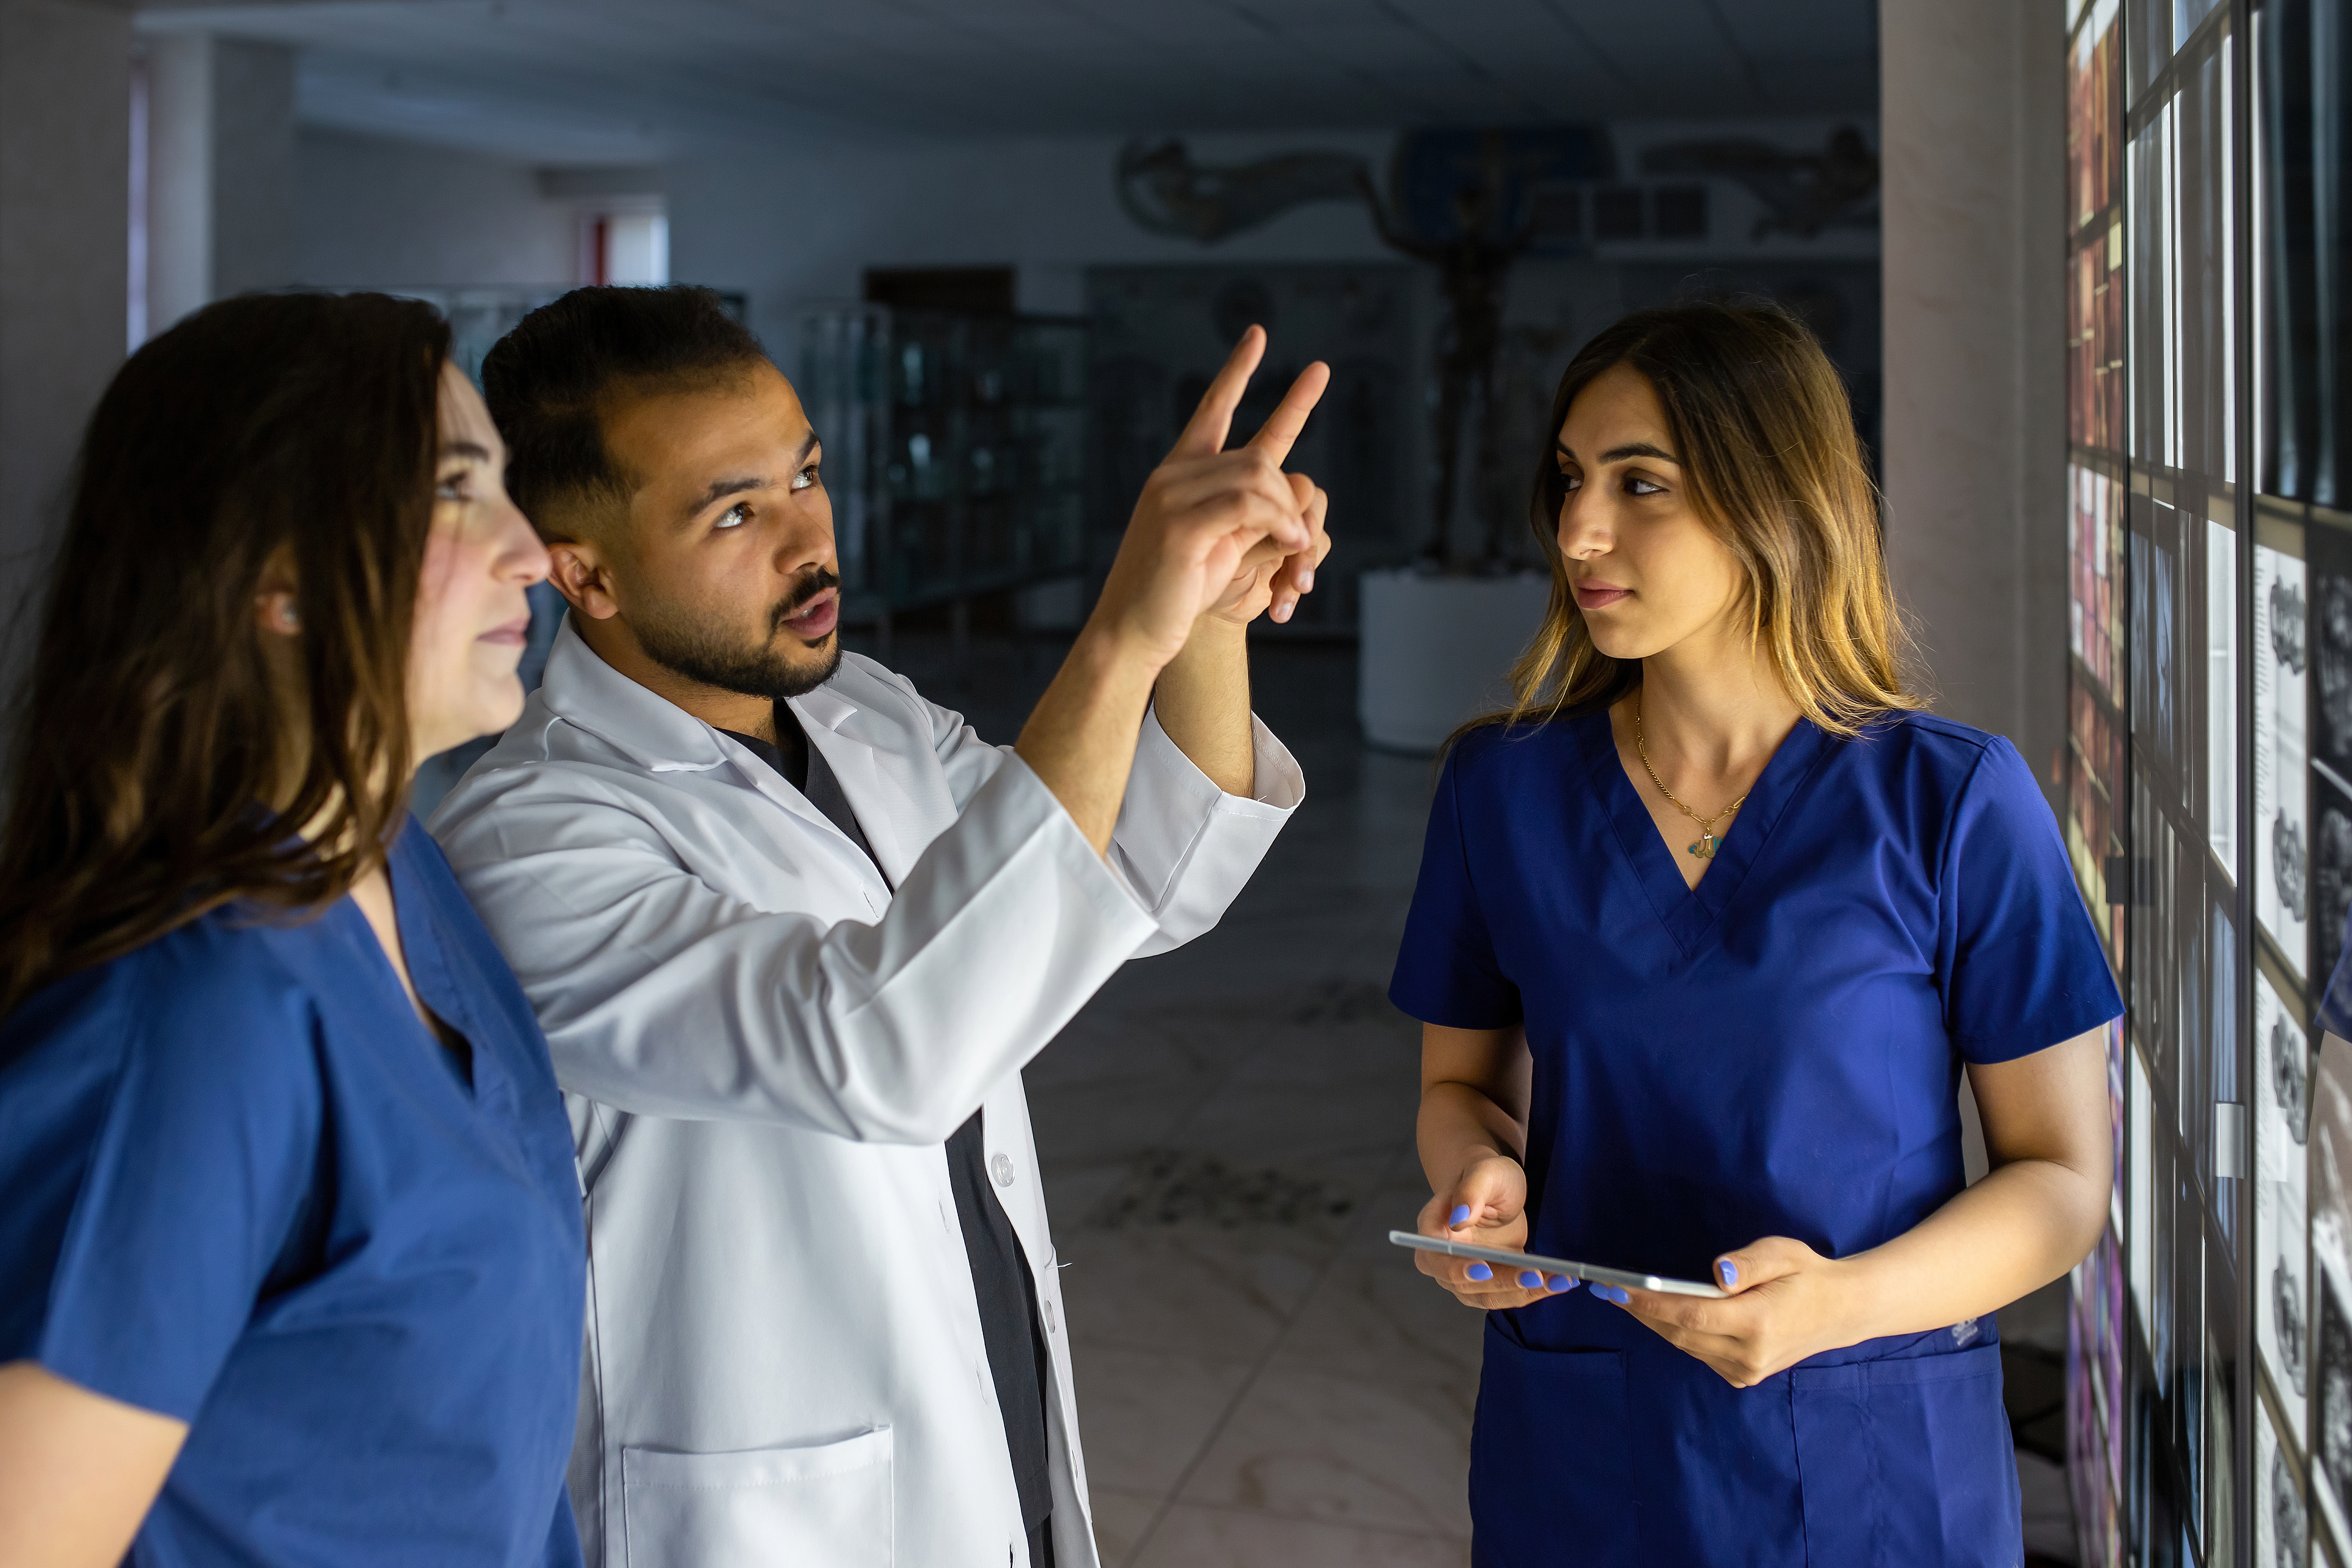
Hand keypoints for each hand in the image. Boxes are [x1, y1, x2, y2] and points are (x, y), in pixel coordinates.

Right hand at [1089, 327, 1325, 664]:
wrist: (1133, 632)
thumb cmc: (1177, 593)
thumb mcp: (1223, 545)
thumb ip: (1253, 515)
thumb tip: (1297, 501)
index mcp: (1178, 473)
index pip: (1212, 410)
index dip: (1236, 370)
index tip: (1257, 334)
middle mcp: (1172, 476)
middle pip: (1259, 457)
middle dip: (1291, 497)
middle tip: (1303, 539)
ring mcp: (1171, 497)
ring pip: (1259, 477)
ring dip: (1289, 514)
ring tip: (1297, 548)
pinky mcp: (1179, 525)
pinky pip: (1249, 505)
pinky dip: (1280, 523)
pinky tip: (1291, 545)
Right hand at [1412, 1152, 1578, 1310]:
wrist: (1497, 1187)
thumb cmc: (1487, 1175)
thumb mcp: (1484, 1172)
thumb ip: (1471, 1192)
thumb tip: (1458, 1219)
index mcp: (1433, 1229)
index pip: (1436, 1257)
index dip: (1457, 1269)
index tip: (1485, 1270)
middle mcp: (1443, 1259)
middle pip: (1465, 1284)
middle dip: (1503, 1282)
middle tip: (1537, 1275)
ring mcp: (1466, 1276)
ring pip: (1490, 1296)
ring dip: (1525, 1292)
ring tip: (1560, 1280)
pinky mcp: (1491, 1283)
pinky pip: (1510, 1295)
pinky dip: (1535, 1291)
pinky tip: (1560, 1282)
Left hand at [1604, 1236, 1860, 1387]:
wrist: (1840, 1311)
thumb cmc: (1807, 1275)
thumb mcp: (1783, 1253)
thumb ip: (1749, 1262)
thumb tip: (1718, 1273)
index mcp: (1759, 1323)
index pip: (1692, 1314)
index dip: (1651, 1302)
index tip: (1619, 1287)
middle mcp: (1750, 1355)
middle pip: (1681, 1332)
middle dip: (1642, 1310)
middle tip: (1609, 1289)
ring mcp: (1747, 1371)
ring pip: (1686, 1345)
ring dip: (1655, 1322)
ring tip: (1625, 1298)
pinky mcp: (1744, 1376)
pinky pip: (1699, 1352)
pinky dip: (1678, 1333)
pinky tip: (1661, 1314)